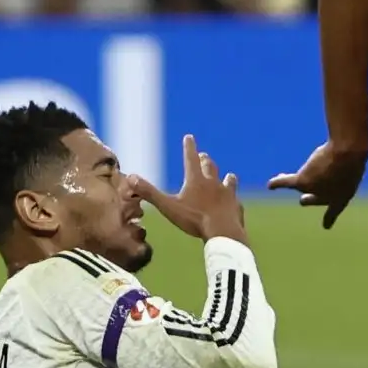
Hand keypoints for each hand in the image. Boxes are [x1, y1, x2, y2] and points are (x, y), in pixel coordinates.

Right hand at [132, 134, 246, 243]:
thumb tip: (131, 178)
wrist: (223, 231)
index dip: (189, 147)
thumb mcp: (168, 206)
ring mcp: (227, 194)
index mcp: (196, 181)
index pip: (190, 159)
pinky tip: (235, 201)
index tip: (189, 136)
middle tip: (204, 155)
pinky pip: (235, 200)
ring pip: (228, 180)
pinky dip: (233, 198)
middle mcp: (213, 183)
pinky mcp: (236, 206)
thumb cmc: (194, 219)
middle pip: (210, 167)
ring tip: (228, 175)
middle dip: (205, 160)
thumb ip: (149, 192)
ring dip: (226, 177)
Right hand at [268, 141, 367, 229]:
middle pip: (316, 199)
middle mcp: (328, 198)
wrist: (347, 154)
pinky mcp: (302, 182)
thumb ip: (344, 167)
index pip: (335, 210)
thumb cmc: (354, 156)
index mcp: (344, 197)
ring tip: (277, 182)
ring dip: (293, 178)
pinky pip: (286, 182)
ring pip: (302, 180)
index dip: (329, 218)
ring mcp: (315, 191)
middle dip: (310, 200)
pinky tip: (270, 186)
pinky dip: (277, 184)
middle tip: (302, 201)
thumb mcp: (353, 163)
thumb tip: (333, 161)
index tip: (326, 226)